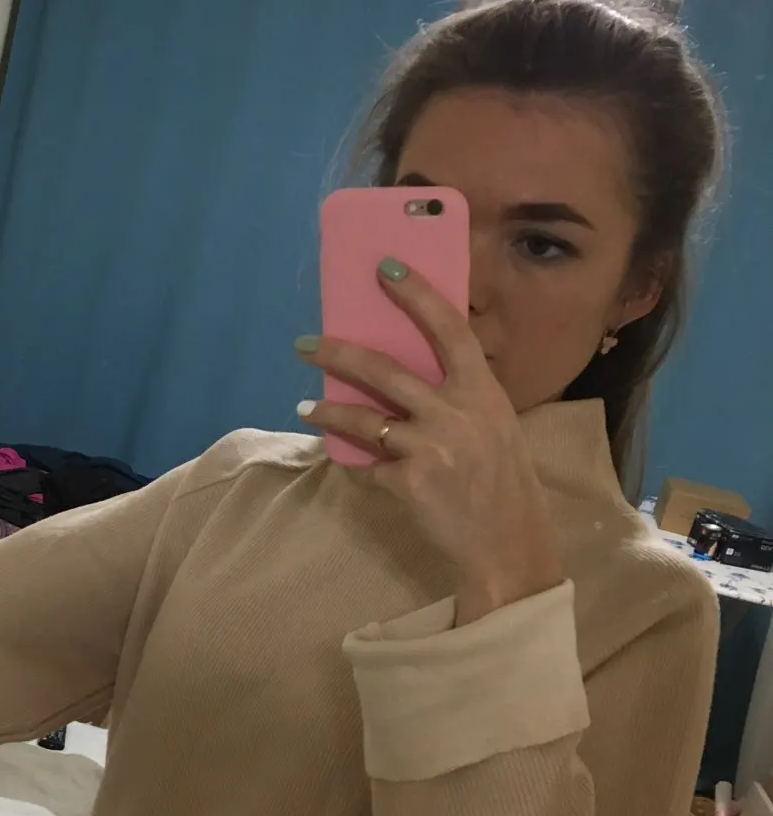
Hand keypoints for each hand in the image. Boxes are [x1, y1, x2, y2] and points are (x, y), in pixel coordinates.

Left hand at [296, 261, 562, 624]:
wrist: (509, 547)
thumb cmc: (503, 485)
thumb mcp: (495, 428)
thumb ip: (460, 400)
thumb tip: (409, 376)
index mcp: (484, 392)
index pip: (449, 328)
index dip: (416, 295)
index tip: (385, 267)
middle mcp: (458, 412)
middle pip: (385, 370)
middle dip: (338, 353)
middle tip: (306, 343)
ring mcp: (432, 447)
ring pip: (363, 419)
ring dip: (328, 411)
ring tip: (306, 406)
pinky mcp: (410, 483)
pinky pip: (367, 467)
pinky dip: (354, 465)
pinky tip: (345, 463)